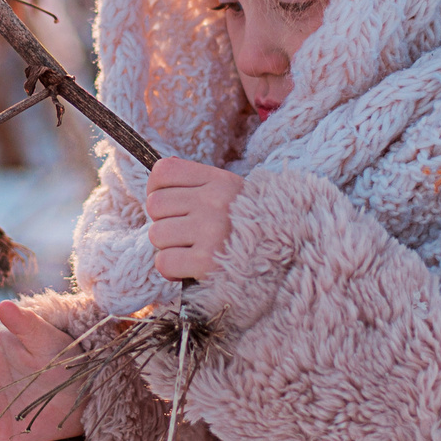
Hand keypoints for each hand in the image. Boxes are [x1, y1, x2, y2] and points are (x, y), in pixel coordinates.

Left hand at [146, 156, 244, 281]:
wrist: (285, 259)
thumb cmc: (249, 227)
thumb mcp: (231, 193)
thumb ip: (198, 183)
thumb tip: (160, 170)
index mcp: (219, 181)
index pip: (164, 172)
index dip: (156, 189)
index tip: (169, 205)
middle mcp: (214, 202)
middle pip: (155, 204)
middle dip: (164, 221)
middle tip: (185, 233)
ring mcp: (210, 231)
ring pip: (156, 234)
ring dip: (168, 247)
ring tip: (191, 250)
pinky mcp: (206, 262)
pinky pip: (164, 262)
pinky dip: (171, 270)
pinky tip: (190, 268)